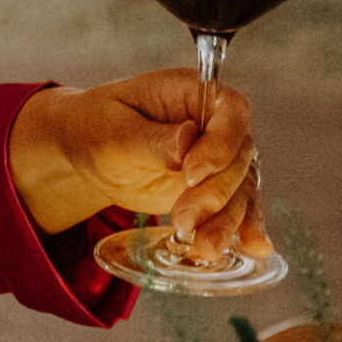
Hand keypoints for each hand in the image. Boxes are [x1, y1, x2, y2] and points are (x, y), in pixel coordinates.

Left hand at [7, 71, 268, 253]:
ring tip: (205, 249)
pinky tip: (256, 249)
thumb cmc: (95, 127)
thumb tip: (188, 141)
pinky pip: (237, 207)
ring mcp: (217, 158)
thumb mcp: (114, 131)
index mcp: (192, 92)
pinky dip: (244, 227)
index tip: (192, 174)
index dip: (221, 143)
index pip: (230, 110)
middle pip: (239, 156)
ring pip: (240, 188)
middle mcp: (213, 123)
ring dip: (227, 220)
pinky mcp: (212, 189)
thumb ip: (152, 138)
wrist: (86, 152)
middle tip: (185, 220)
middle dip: (216, 193)